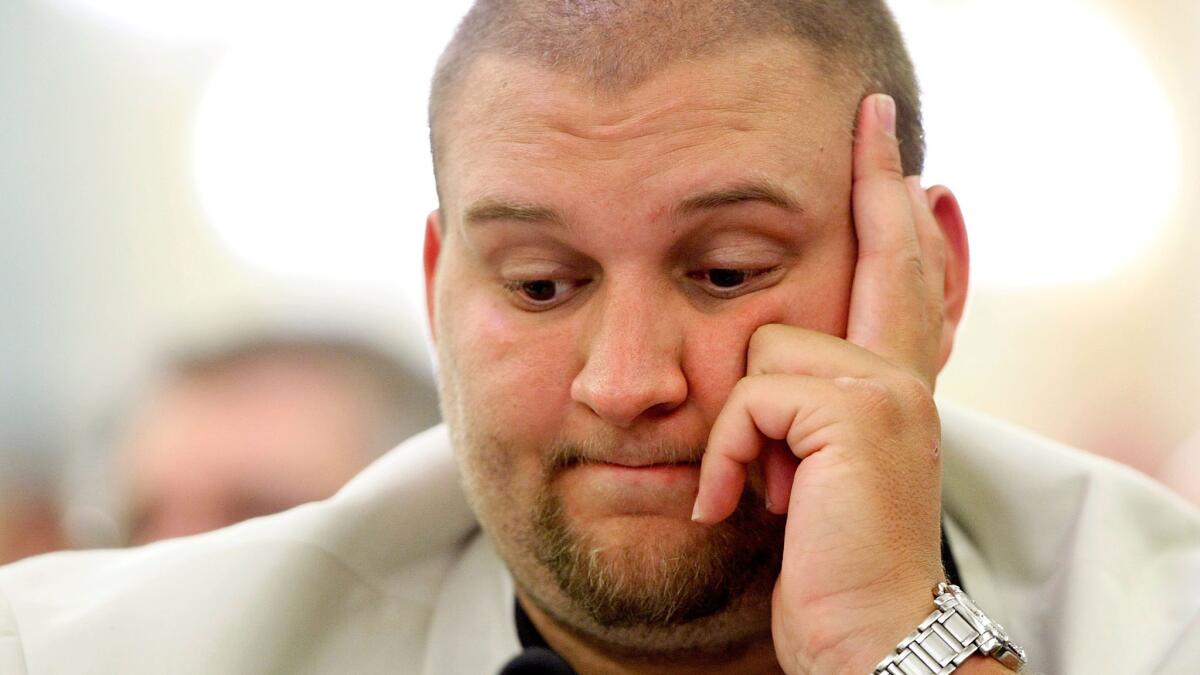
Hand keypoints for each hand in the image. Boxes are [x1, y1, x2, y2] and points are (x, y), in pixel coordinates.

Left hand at [691, 94, 954, 674]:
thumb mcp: (815, 471)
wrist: (865, 635)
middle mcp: (903, 376)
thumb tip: (770, 356)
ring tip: (760, 488)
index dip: (895, 210)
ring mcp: (886, 392)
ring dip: (742, 428)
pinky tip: (741, 504)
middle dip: (875, 185)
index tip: (894, 150)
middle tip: (874, 118)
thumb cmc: (827, 561)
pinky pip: (752, 398)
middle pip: (880, 257)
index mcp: (895, 387)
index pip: (901, 278)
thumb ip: (806, 407)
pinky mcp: (857, 414)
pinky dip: (729, 458)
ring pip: (767, 349)